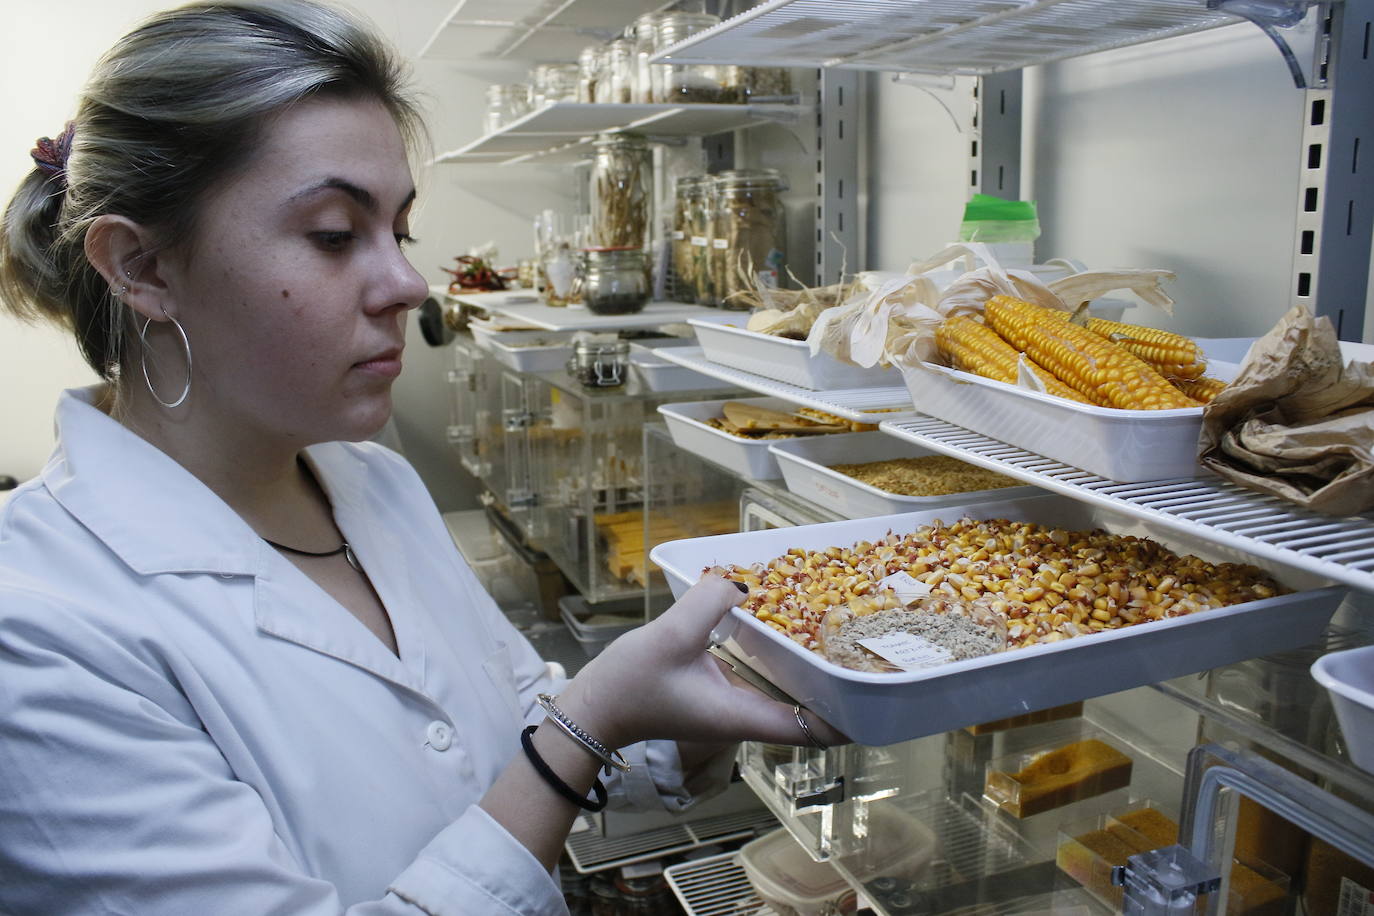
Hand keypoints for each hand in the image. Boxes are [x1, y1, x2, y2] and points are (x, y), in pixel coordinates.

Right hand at [555, 573, 848, 749]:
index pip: (812, 731)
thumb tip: (741, 580)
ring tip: (837, 635)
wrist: (594, 708)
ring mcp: (732, 707)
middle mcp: (744, 717)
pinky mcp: (719, 694)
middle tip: (864, 650)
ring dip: (811, 673)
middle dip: (838, 688)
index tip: (877, 693)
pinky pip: (764, 681)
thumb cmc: (629, 685)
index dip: (850, 719)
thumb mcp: (670, 636)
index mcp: (742, 716)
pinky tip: (786, 630)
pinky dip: (781, 662)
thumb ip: (709, 602)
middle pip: (809, 714)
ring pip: (788, 697)